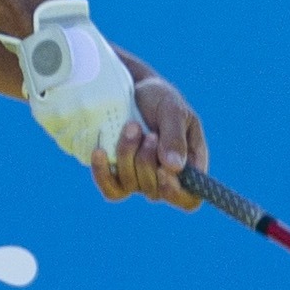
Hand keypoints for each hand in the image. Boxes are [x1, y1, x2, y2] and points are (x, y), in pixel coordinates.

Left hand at [93, 71, 204, 208]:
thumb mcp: (173, 110)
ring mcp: (139, 178)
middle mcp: (165, 178)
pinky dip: (102, 172)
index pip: (188, 199)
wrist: (134, 89)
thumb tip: (175, 167)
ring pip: (131, 184)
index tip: (163, 171)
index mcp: (189, 166)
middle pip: (155, 191)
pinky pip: (110, 188)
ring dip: (128, 155)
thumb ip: (175, 137)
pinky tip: (100, 152)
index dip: (175, 193)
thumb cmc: (161, 99)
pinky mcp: (117, 174)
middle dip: (148, 161)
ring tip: (131, 126)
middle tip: (148, 133)